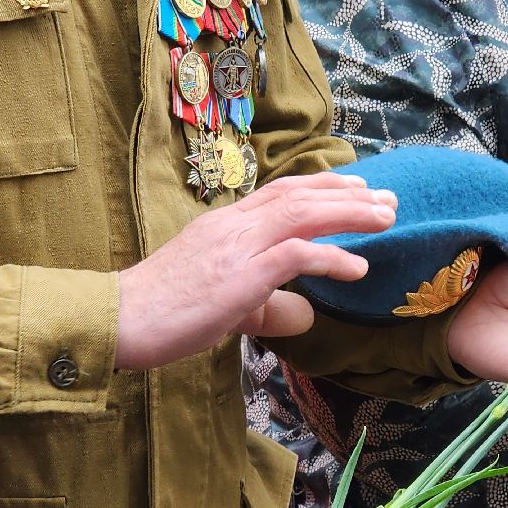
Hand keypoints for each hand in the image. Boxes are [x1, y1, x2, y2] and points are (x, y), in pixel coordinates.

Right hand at [115, 173, 396, 369]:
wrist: (118, 321)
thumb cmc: (161, 315)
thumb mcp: (222, 303)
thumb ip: (265, 304)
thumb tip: (305, 314)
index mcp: (224, 225)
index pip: (281, 193)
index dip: (324, 187)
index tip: (359, 188)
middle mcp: (232, 226)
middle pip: (300, 195)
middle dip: (349, 194)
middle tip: (389, 199)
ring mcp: (235, 248)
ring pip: (303, 215)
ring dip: (349, 216)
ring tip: (386, 219)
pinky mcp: (238, 276)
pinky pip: (294, 257)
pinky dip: (330, 258)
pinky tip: (358, 267)